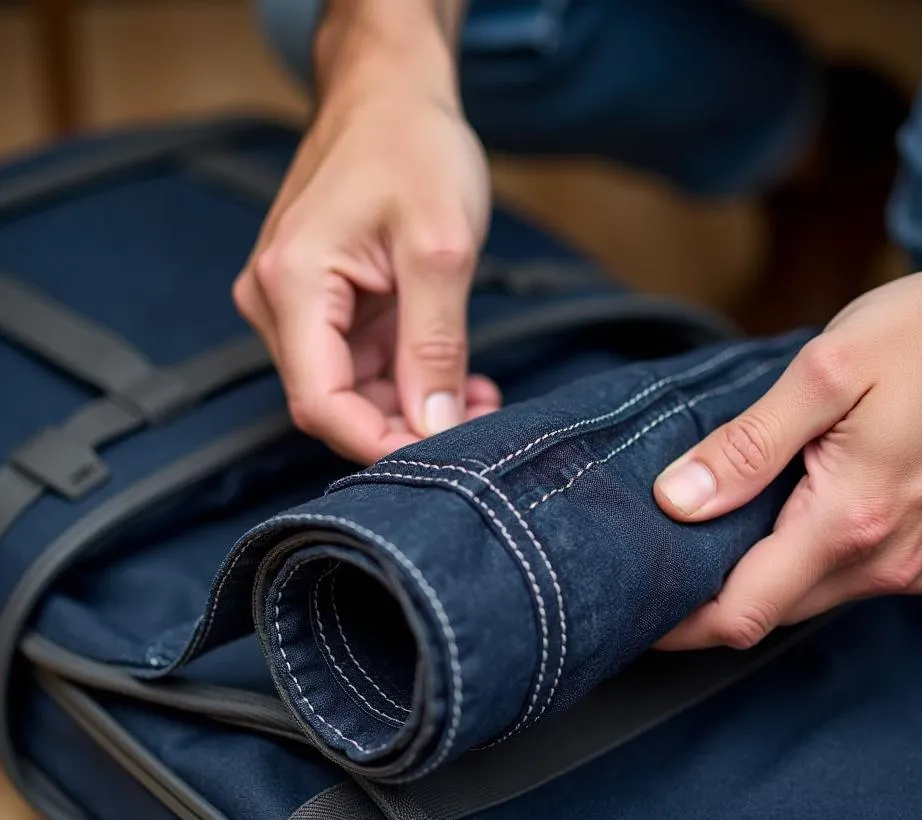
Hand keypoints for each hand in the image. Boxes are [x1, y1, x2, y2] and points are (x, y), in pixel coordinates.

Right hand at [233, 3, 499, 463]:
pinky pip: (364, 366)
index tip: (441, 461)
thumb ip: (434, 348)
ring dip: (417, 406)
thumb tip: (434, 427)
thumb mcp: (440, 251)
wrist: (391, 93)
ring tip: (480, 396)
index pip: (320, 404)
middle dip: (408, 426)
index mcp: (291, 286)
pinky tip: (459, 377)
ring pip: (355, 392)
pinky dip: (412, 378)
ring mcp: (298, 306)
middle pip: (336, 404)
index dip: (379, 445)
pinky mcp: (325, 306)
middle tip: (480, 423)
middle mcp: (278, 303)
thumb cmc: (410, 146)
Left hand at [653, 244, 921, 649]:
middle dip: (706, 602)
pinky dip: (794, 562)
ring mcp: (910, 560)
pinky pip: (840, 577)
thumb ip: (748, 446)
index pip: (744, 612)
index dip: (680, 622)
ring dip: (751, 579)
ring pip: (803, 598)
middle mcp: (884, 560)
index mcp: (851, 521)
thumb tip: (678, 500)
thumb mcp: (826, 372)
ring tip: (701, 534)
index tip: (635, 604)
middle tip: (653, 563)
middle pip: (769, 613)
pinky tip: (768, 518)